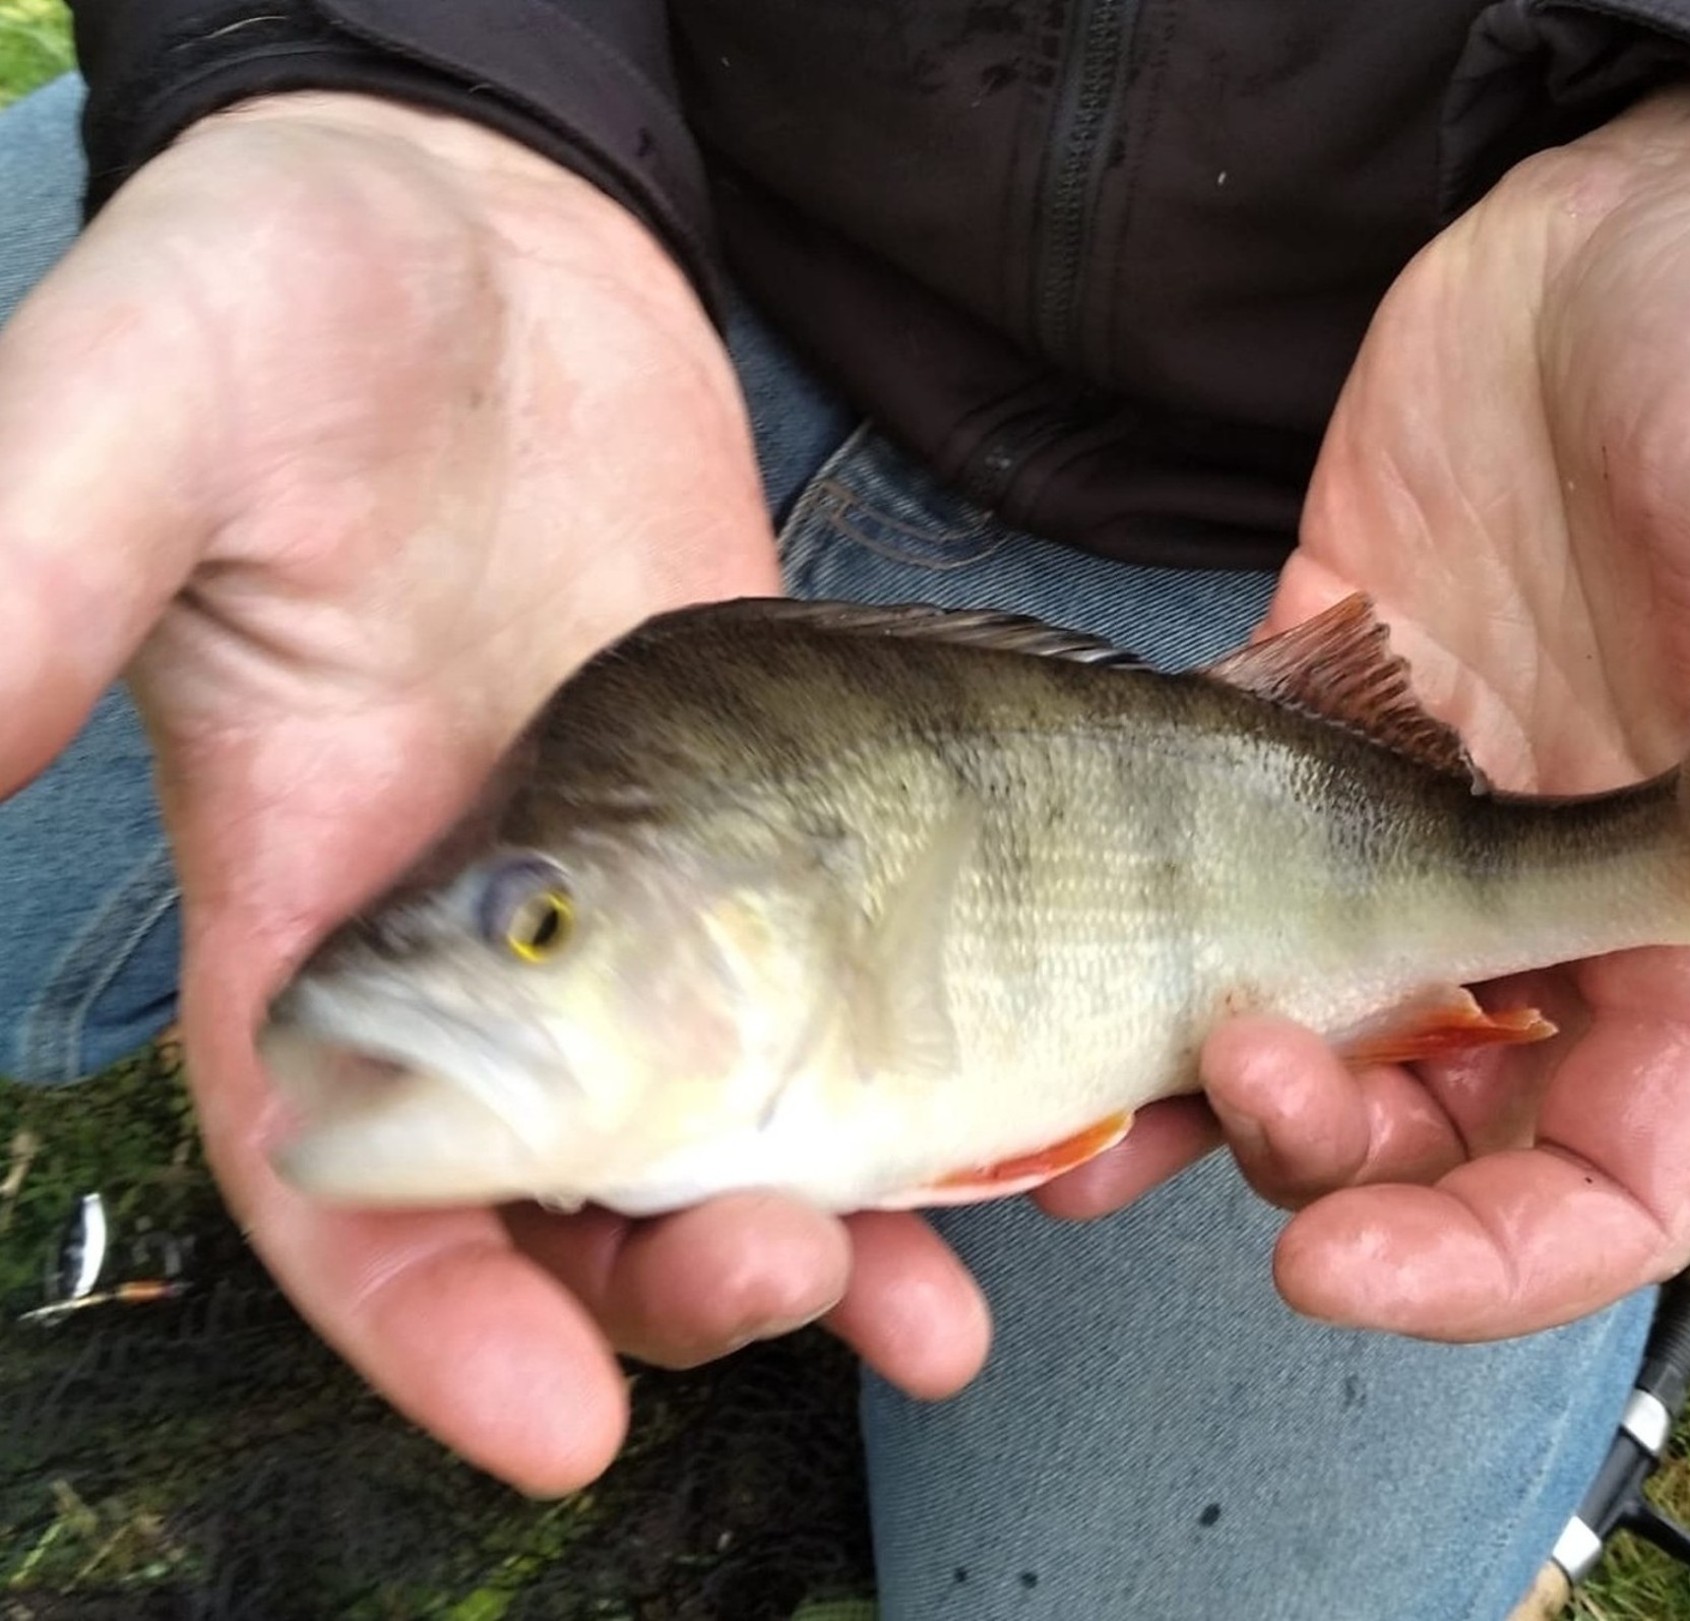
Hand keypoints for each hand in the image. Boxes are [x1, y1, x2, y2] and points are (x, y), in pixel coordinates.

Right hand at [0, 94, 985, 1493]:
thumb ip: (35, 567)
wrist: (481, 229)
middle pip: (565, 1187)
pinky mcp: (777, 815)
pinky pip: (860, 984)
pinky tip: (1025, 1125)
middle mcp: (482, 929)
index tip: (552, 1426)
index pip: (344, 1172)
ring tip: (932, 1305)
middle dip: (668, 1279)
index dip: (431, 1315)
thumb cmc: (284, 297)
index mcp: (311, 895)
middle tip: (790, 1284)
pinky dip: (931, 1081)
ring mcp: (647, 879)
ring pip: (733, 1119)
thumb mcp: (148, 410)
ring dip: (829, 1231)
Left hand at [1042, 83, 1689, 1339]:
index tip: (1338, 1261)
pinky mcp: (1290, 736)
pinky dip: (1125, 953)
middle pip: (1432, 1133)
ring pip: (1302, 1034)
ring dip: (1193, 1099)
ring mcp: (1406, 828)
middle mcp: (1547, 909)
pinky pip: (1196, 887)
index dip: (1485, 1261)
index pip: (1613, 1179)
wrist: (1625, 220)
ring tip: (1078, 1104)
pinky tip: (1053, 979)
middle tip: (1228, 1068)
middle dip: (1320, 1159)